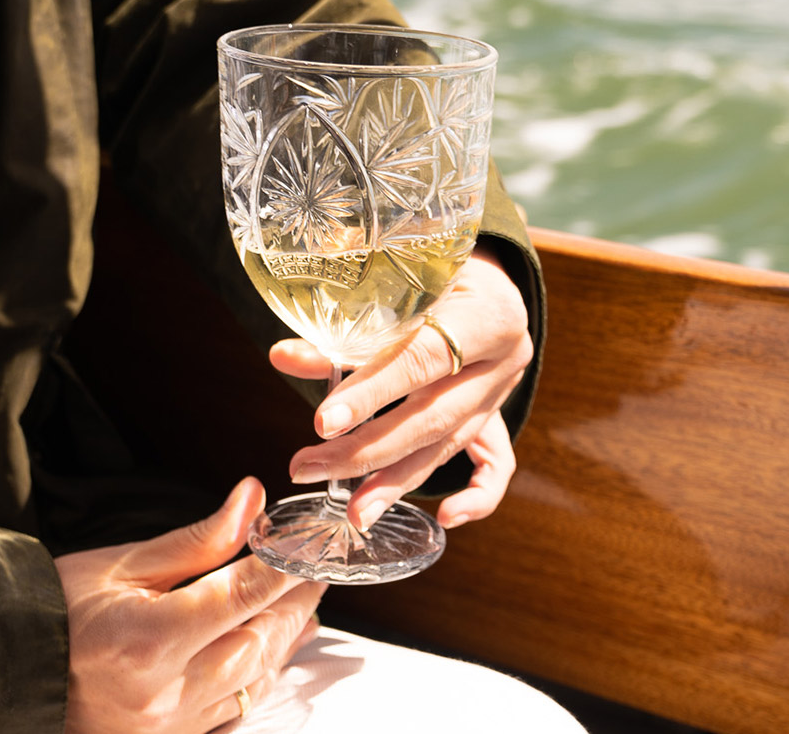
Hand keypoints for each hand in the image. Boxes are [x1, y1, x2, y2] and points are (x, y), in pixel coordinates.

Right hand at [57, 478, 323, 733]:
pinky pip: (231, 714)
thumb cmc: (52, 614)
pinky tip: (268, 655)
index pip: (243, 595)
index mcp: (150, 640)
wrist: (3, 674)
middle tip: (315, 571)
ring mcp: (168, 727)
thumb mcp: (120, 565)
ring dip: (284, 642)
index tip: (310, 542)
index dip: (286, 565)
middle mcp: (165, 694)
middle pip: (259, 642)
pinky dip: (256, 679)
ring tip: (303, 608)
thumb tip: (253, 502)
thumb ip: (197, 541)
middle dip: (294, 603)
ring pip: (253, 682)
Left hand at [269, 248, 532, 531]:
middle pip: (432, 417)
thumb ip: (346, 328)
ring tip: (352, 512)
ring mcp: (505, 393)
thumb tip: (283, 357)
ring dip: (394, 481)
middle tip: (308, 467)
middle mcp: (505, 359)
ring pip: (448, 446)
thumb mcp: (396, 283)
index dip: (372, 393)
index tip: (322, 423)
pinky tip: (446, 517)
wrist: (485, 276)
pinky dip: (477, 498)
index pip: (422, 360)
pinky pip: (498, 467)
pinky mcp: (500, 416)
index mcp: (489, 313)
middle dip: (366, 451)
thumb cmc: (432, 271)